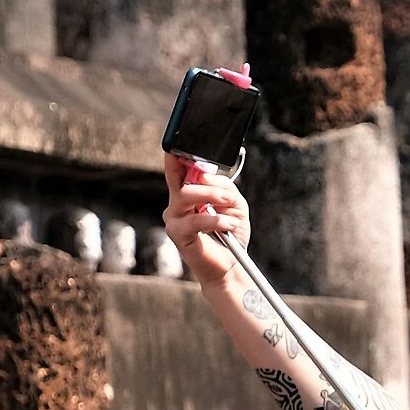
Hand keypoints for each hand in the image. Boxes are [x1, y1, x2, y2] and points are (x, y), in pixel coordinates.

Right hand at [163, 154, 251, 287]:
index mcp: (188, 191)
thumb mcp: (234, 203)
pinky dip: (215, 221)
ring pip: (185, 195)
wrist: (230, 264)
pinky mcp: (177, 233)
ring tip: (230, 209)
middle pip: (179, 177)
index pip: (177, 167)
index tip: (184, 145)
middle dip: (205, 179)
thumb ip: (224, 186)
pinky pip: (194, 220)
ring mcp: (174, 217)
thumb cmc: (230, 233)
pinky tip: (228, 226)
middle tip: (227, 194)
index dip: (178, 154)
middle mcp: (177, 202)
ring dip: (212, 197)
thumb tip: (206, 175)